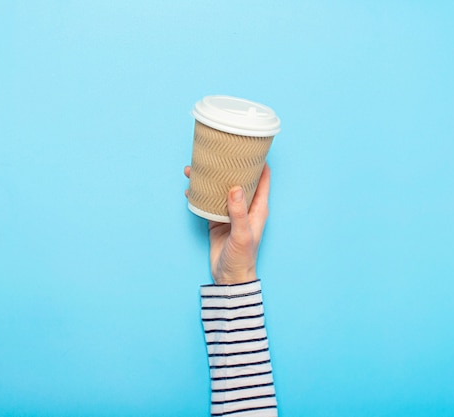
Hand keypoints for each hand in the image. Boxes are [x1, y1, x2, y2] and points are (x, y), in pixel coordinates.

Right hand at [184, 164, 270, 284]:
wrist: (229, 278)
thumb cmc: (242, 258)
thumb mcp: (242, 235)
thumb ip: (239, 212)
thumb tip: (235, 188)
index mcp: (258, 208)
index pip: (263, 178)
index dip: (259, 161)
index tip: (250, 146)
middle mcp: (245, 207)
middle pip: (239, 179)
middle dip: (229, 166)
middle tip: (217, 152)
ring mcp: (230, 212)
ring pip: (221, 189)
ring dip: (210, 179)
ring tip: (194, 169)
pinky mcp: (217, 219)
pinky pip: (208, 201)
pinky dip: (200, 193)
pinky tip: (190, 188)